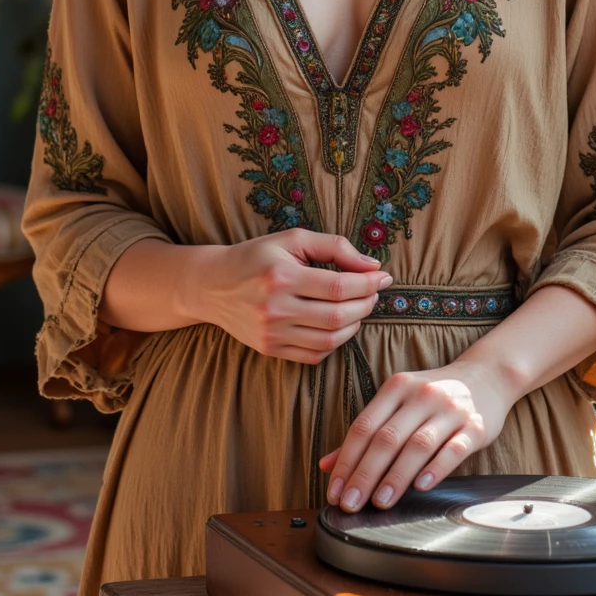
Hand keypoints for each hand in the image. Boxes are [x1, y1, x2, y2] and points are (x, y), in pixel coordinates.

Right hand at [180, 230, 390, 364]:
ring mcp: (272, 334)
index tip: (382, 277)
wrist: (213, 286)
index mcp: (282, 277)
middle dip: (366, 304)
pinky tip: (337, 326)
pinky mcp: (270, 349)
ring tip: (359, 308)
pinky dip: (334, 343)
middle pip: (338, 316)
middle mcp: (275, 309)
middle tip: (373, 292)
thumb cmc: (257, 257)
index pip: (339, 287)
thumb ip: (334, 247)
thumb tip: (372, 266)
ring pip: (330, 340)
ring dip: (354, 325)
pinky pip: (314, 355)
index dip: (368, 284)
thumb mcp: (293, 240)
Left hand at [318, 359, 512, 511]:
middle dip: (365, 474)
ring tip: (380, 502)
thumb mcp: (397, 403)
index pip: (363, 426)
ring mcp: (449, 410)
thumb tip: (326, 465)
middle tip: (351, 503)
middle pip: (386, 438)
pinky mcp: (475, 426)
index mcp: (396, 388)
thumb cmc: (433, 396)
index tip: (335, 491)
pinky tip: (421, 487)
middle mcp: (421, 395)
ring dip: (396, 476)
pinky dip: (436, 469)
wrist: (486, 377)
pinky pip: (453, 450)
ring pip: (417, 445)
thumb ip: (365, 433)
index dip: (346, 461)